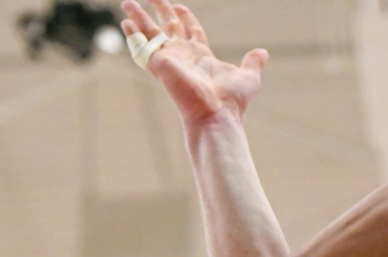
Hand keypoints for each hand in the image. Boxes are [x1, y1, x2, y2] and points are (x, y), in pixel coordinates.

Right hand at [122, 0, 265, 126]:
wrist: (216, 115)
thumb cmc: (231, 101)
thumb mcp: (248, 76)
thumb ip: (253, 62)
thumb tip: (262, 53)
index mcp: (201, 55)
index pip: (190, 30)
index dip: (184, 17)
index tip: (177, 5)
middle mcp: (183, 55)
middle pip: (169, 26)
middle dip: (161, 10)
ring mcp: (170, 59)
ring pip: (151, 33)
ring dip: (139, 17)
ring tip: (127, 3)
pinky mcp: (159, 64)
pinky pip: (142, 47)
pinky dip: (133, 34)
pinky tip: (125, 23)